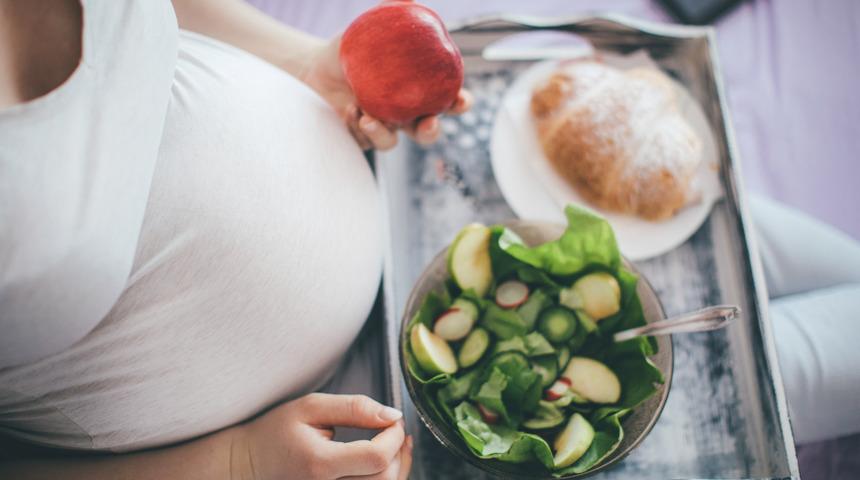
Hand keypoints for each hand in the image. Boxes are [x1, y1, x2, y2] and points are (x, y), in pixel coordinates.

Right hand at [231, 393, 412, 479]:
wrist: (248, 465)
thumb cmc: (276, 434)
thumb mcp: (310, 408)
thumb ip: (354, 408)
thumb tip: (392, 415)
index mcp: (320, 464)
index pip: (377, 457)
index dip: (394, 436)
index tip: (392, 420)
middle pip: (385, 479)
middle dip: (399, 451)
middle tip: (396, 429)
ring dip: (397, 466)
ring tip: (395, 443)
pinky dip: (386, 478)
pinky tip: (383, 461)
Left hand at [302, 37, 471, 150]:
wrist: (317, 66)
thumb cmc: (353, 47)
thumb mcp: (370, 28)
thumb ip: (390, 13)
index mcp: (418, 90)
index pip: (447, 99)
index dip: (459, 103)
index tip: (461, 100)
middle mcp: (405, 113)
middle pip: (427, 132)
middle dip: (431, 132)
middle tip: (427, 124)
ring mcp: (383, 127)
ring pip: (391, 143)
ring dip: (381, 133)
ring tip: (365, 116)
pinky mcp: (361, 136)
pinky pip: (363, 140)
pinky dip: (356, 127)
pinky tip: (348, 110)